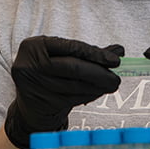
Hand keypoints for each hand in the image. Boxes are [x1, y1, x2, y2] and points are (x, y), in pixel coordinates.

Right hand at [5, 36, 124, 148]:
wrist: (30, 103)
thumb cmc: (50, 73)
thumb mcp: (63, 57)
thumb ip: (90, 53)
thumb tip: (120, 50)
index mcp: (34, 45)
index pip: (71, 47)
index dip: (95, 54)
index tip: (115, 60)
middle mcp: (29, 64)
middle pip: (73, 67)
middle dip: (99, 73)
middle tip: (117, 79)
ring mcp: (33, 85)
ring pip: (74, 85)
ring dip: (97, 87)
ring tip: (110, 85)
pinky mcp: (41, 103)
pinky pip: (72, 99)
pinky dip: (88, 95)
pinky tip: (97, 93)